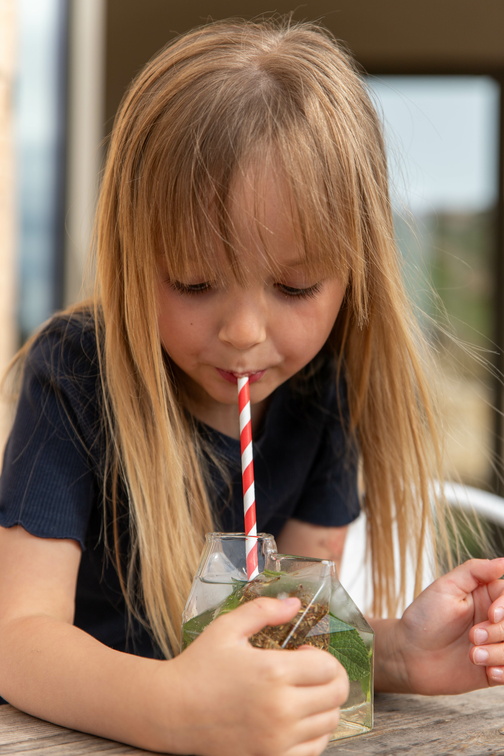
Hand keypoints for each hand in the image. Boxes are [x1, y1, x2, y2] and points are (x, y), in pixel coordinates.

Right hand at [165, 597, 348, 755]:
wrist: (171, 711)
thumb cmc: (198, 666)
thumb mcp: (228, 628)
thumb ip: (264, 610)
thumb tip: (294, 603)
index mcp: (273, 672)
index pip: (330, 668)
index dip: (323, 657)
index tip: (303, 654)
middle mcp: (281, 709)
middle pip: (336, 696)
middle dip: (330, 679)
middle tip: (307, 672)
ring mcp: (278, 740)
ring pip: (330, 723)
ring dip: (323, 705)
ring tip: (299, 694)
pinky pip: (315, 749)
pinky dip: (313, 733)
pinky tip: (293, 719)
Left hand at [392, 557, 503, 694]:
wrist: (408, 654)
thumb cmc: (425, 617)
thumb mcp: (446, 587)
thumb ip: (475, 571)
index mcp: (488, 597)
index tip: (491, 614)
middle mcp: (495, 620)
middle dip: (498, 631)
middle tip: (473, 636)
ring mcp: (495, 645)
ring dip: (497, 653)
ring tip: (472, 655)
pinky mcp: (493, 669)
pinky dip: (503, 672)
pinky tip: (486, 671)